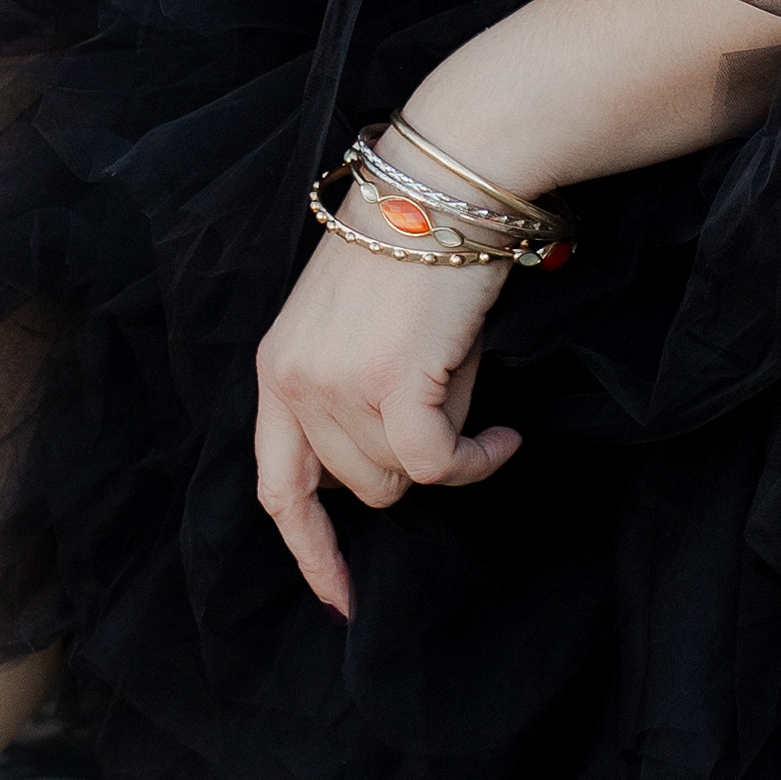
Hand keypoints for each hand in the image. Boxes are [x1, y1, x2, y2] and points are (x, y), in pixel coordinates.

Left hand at [249, 230, 522, 618]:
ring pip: (403, 475)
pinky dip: (477, 460)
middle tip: (446, 394)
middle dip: (410, 457)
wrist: (442, 183)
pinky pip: (438, 464)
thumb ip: (354, 395)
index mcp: (275, 370)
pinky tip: (505, 436)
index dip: (310, 549)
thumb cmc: (413, 244)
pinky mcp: (391, 383)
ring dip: (447, 442)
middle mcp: (293, 383)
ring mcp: (337, 386)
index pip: (279, 487)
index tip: (340, 597)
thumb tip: (399, 465)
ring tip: (465, 379)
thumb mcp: (354, 327)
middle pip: (359, 486)